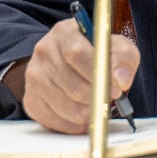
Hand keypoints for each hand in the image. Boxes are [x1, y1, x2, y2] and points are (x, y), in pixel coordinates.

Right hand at [8, 18, 139, 132]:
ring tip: (98, 104)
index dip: (99, 75)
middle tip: (109, 98)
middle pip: (72, 86)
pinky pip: (57, 122)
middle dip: (97, 98)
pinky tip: (85, 113)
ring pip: (67, 107)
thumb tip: (120, 80)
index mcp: (64, 33)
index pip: (76, 54)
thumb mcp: (117, 46)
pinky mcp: (31, 100)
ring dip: (89, 112)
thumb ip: (125, 58)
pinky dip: (76, 124)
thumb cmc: (97, 53)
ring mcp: (34, 77)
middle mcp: (43, 52)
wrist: (71, 62)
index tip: (116, 87)